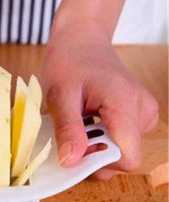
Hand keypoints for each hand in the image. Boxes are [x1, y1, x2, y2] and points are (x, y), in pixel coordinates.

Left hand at [42, 21, 158, 179]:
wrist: (81, 40)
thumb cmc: (69, 62)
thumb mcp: (60, 96)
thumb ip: (68, 129)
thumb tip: (71, 161)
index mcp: (125, 104)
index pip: (126, 158)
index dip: (98, 161)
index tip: (75, 149)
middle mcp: (143, 110)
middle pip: (123, 157)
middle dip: (94, 153)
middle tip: (72, 132)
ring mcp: (143, 112)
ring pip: (121, 150)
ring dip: (96, 144)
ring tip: (80, 120)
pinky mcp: (137, 114)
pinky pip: (121, 139)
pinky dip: (101, 136)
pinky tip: (88, 119)